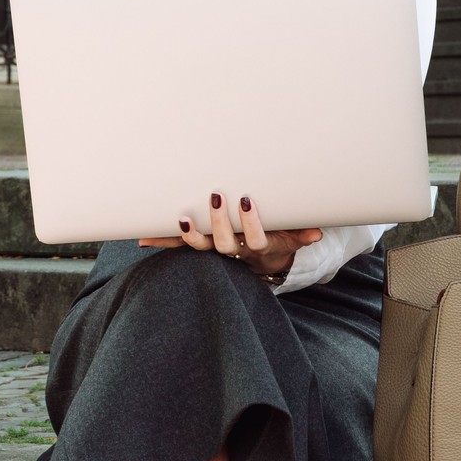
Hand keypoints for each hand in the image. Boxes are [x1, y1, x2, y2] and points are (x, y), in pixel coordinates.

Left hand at [138, 192, 323, 277]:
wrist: (260, 263)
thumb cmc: (276, 241)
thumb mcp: (291, 239)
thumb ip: (301, 235)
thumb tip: (318, 233)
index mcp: (256, 247)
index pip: (254, 238)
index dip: (250, 223)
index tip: (246, 201)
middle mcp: (233, 252)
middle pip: (223, 244)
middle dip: (219, 222)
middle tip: (216, 197)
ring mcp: (215, 250)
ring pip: (200, 247)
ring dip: (188, 234)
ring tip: (181, 216)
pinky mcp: (200, 246)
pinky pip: (179, 245)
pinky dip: (162, 241)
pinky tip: (143, 238)